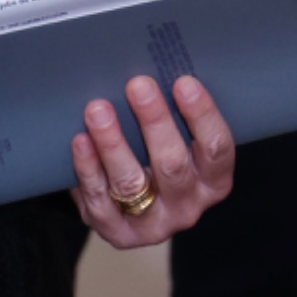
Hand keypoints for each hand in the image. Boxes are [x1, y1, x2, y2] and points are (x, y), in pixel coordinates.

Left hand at [70, 75, 234, 247]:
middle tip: (137, 85)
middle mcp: (188, 206)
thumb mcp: (184, 141)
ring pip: (131, 183)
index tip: (183, 82)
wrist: (136, 204)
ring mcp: (152, 224)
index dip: (201, 115)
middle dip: (154, 122)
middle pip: (173, 165)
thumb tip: (159, 63)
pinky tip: (81, 140)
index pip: (216, 149)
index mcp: (214, 181)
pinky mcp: (117, 233)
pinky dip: (88, 168)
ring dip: (113, 143)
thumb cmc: (163, 154)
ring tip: (98, 109)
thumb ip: (179, 114)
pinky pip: (99, 200)